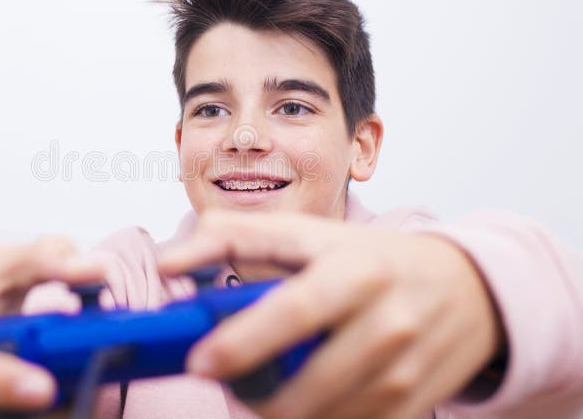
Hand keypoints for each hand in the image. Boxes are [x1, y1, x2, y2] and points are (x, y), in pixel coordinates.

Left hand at [159, 210, 503, 418]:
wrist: (465, 287)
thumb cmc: (373, 258)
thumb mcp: (308, 234)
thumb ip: (233, 237)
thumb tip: (169, 263)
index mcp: (354, 268)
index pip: (295, 309)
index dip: (244, 341)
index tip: (200, 363)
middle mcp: (386, 317)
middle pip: (312, 380)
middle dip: (261, 398)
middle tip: (228, 386)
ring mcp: (406, 366)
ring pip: (328, 415)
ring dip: (284, 413)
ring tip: (263, 393)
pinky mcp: (414, 401)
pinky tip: (304, 402)